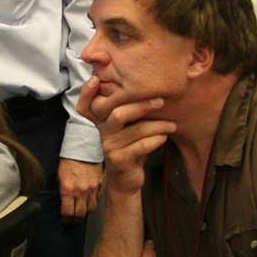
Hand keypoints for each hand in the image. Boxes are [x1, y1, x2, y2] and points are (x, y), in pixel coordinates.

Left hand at [57, 158, 101, 219]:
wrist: (82, 149)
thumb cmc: (69, 160)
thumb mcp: (60, 176)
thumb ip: (63, 191)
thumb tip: (64, 203)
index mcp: (68, 189)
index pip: (68, 212)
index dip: (66, 219)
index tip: (64, 220)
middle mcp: (81, 191)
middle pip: (80, 214)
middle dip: (75, 220)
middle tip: (73, 220)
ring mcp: (92, 189)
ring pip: (91, 209)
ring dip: (86, 213)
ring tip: (82, 214)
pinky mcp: (100, 185)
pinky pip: (98, 200)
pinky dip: (94, 203)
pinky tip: (90, 203)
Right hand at [76, 78, 174, 195]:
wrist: (127, 178)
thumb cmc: (131, 146)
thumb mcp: (128, 126)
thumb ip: (130, 109)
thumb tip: (150, 86)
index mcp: (102, 121)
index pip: (85, 105)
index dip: (86, 93)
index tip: (95, 79)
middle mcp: (103, 132)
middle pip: (118, 113)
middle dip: (141, 105)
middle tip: (161, 101)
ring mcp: (110, 146)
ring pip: (135, 130)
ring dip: (157, 125)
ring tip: (172, 125)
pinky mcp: (119, 160)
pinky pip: (140, 147)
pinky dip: (155, 140)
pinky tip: (164, 137)